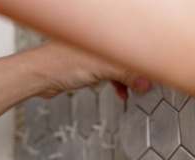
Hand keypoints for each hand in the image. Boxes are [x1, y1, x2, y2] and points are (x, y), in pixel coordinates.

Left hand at [31, 41, 149, 98]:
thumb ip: (126, 74)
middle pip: (126, 54)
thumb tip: (144, 81)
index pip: (131, 41)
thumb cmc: (61, 64)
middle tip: (148, 82)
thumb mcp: (102, 69)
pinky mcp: (86, 66)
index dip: (145, 56)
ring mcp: (92, 53)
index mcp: (103, 33)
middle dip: (137, 69)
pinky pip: (109, 73)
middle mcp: (98, 40)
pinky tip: (121, 92)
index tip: (155, 70)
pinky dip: (116, 82)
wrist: (39, 76)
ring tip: (136, 90)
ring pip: (118, 64)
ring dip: (128, 78)